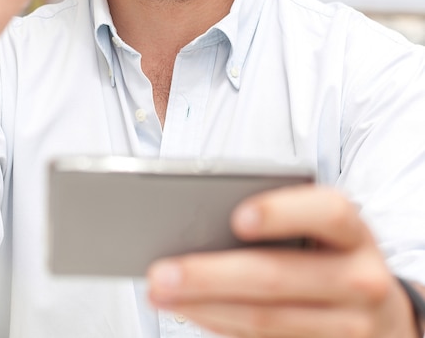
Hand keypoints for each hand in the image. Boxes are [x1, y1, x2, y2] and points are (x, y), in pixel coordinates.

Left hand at [148, 185, 417, 337]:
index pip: (326, 212)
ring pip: (264, 319)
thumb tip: (197, 217)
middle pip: (277, 276)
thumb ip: (276, 216)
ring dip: (203, 306)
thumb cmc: (329, 250)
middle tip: (160, 271)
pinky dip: (220, 324)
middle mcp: (359, 278)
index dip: (281, 212)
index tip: (237, 219)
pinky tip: (191, 311)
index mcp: (351, 230)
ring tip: (159, 291)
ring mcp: (349, 326)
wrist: (379, 310)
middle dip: (210, 275)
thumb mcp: (318, 224)